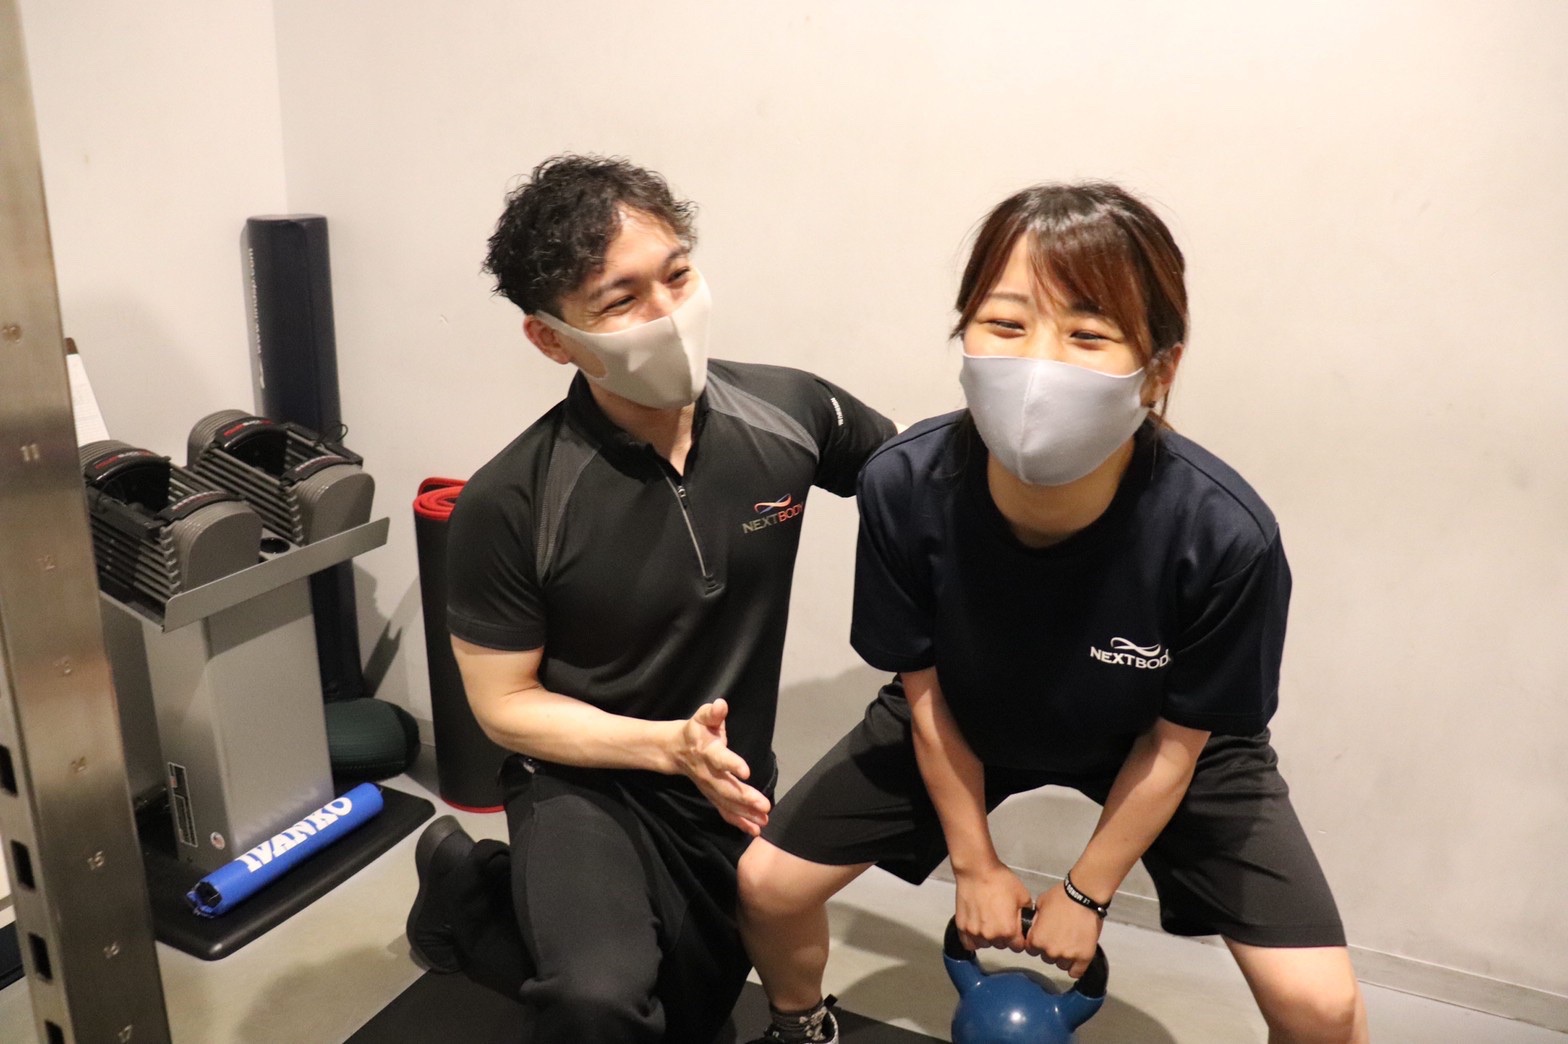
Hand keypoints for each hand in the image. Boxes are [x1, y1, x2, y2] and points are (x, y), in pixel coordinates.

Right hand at [670, 699, 770, 834]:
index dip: (732, 764)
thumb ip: (712, 713)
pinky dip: (739, 822)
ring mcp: (709, 787)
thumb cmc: (696, 731)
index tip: (746, 771)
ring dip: (745, 814)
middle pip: (726, 787)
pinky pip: (724, 811)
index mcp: (708, 751)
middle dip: (745, 798)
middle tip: (764, 806)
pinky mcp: (711, 795)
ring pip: (727, 803)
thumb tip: (721, 705)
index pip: (720, 758)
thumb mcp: (701, 717)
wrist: (674, 750)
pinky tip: (754, 830)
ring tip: (763, 821)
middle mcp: (708, 772)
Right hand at [952, 861, 1031, 952]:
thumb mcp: (1023, 896)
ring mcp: (974, 932)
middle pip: (1001, 946)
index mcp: (1009, 931)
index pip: (1018, 947)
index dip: (1018, 938)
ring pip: (985, 945)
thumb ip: (1026, 914)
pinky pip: (969, 943)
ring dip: (988, 938)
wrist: (977, 870)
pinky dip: (973, 939)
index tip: (1016, 931)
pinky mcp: (962, 927)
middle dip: (1003, 936)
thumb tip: (1026, 922)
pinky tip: (978, 929)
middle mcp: (991, 935)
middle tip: (1001, 920)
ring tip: (989, 921)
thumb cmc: (999, 880)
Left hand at [1028, 882, 1103, 977]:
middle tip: (1059, 937)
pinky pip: (1076, 972)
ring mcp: (1068, 956)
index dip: (1037, 943)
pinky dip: (1076, 967)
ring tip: (1070, 943)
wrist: (1084, 896)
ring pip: (1061, 965)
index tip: (1045, 936)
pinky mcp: (1084, 958)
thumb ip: (1035, 920)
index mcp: (1037, 940)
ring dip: (1064, 957)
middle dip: (1051, 949)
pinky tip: (1077, 957)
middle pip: (1046, 958)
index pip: (1031, 950)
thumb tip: (1035, 927)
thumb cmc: (1061, 897)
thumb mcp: (1040, 904)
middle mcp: (1050, 951)